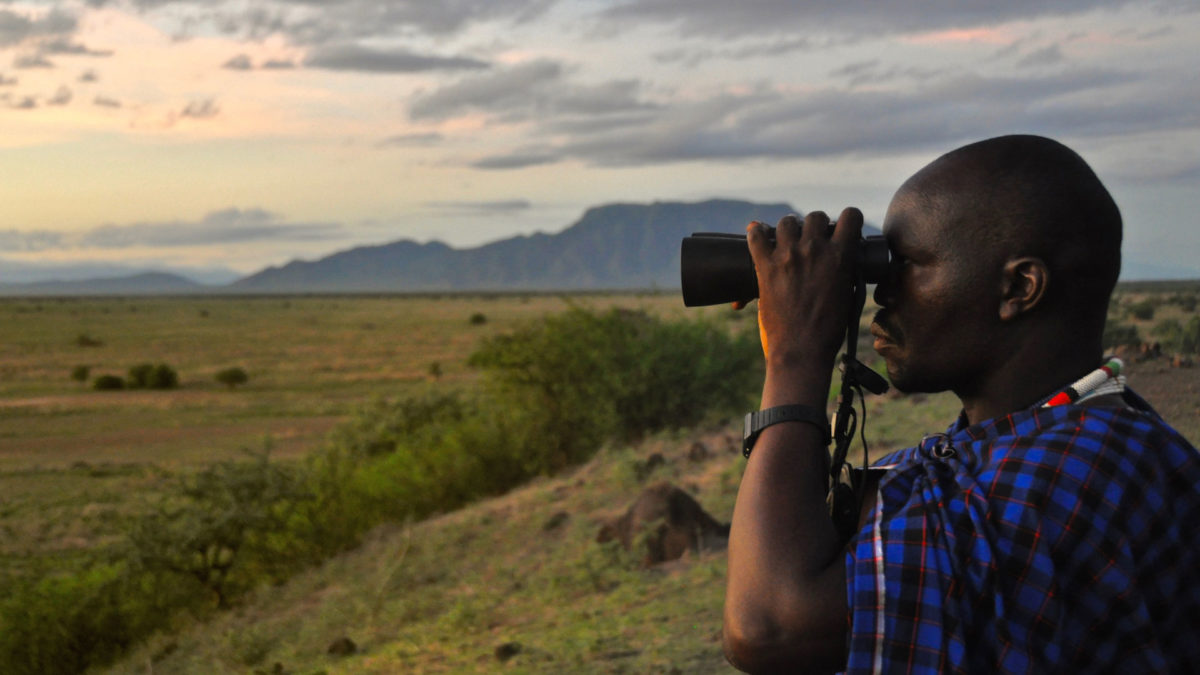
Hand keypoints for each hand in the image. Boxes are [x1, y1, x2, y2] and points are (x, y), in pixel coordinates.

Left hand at [745, 208, 862, 367]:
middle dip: (815, 225)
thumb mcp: (848, 294)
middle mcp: (815, 250)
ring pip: (787, 222)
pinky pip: (755, 236)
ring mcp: (788, 256)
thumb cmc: (828, 330)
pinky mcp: (765, 267)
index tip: (842, 228)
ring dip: (788, 229)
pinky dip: (756, 232)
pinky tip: (758, 235)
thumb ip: (845, 270)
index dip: (849, 219)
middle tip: (811, 240)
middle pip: (815, 217)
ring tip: (787, 240)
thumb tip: (842, 258)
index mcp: (841, 256)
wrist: (801, 350)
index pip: (851, 215)